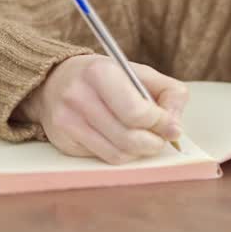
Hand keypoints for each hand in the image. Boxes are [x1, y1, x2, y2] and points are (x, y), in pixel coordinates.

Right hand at [18, 54, 187, 164]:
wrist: (55, 82)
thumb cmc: (106, 78)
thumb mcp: (140, 73)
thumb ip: (169, 93)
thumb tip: (175, 128)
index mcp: (100, 73)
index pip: (137, 113)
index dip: (161, 123)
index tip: (170, 125)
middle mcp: (78, 97)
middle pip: (129, 138)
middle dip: (154, 142)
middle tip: (160, 137)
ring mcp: (68, 122)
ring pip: (118, 154)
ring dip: (139, 151)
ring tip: (143, 138)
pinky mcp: (64, 142)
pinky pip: (104, 158)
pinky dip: (121, 153)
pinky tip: (120, 139)